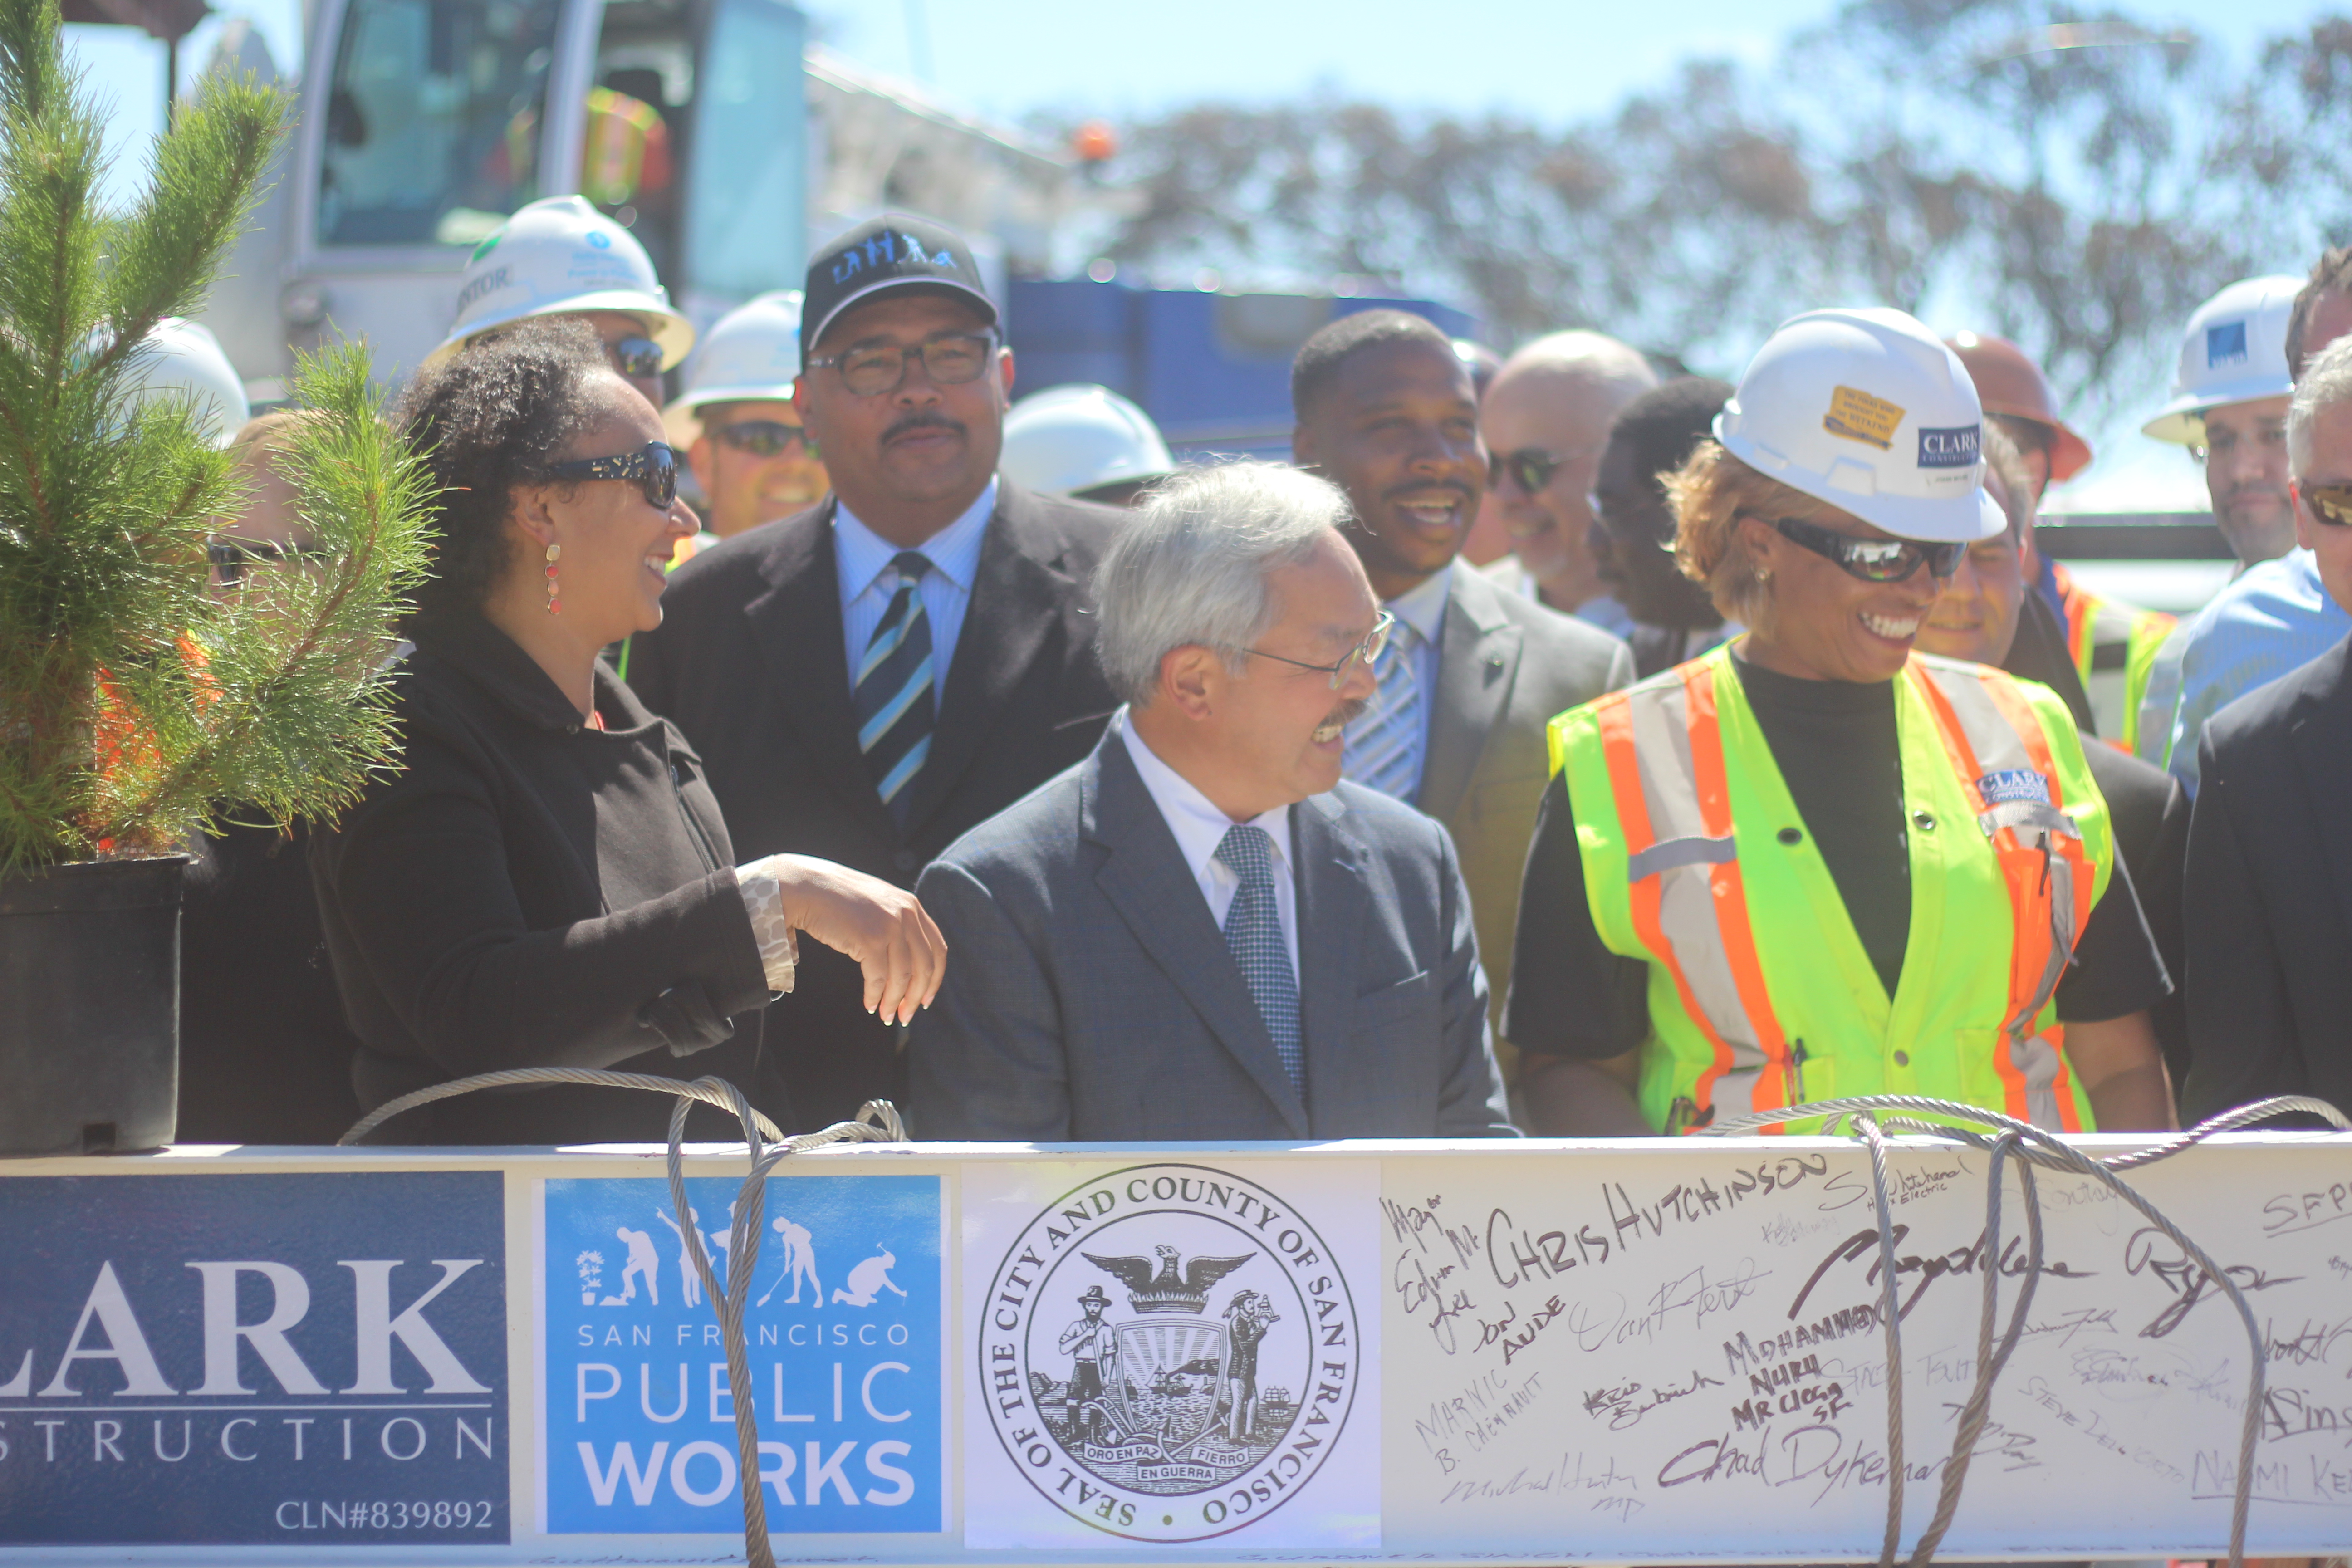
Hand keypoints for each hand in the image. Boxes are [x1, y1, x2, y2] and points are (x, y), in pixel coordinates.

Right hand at [765, 855, 946, 1024]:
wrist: (807, 887)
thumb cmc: (838, 898)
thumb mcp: (879, 904)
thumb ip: (897, 924)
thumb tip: (907, 964)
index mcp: (912, 906)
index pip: (938, 949)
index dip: (936, 979)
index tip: (927, 999)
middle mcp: (906, 914)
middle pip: (925, 967)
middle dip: (917, 997)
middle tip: (906, 1017)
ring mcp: (889, 926)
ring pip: (902, 977)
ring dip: (894, 1002)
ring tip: (886, 1017)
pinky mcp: (870, 939)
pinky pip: (878, 978)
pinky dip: (875, 996)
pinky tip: (870, 1005)